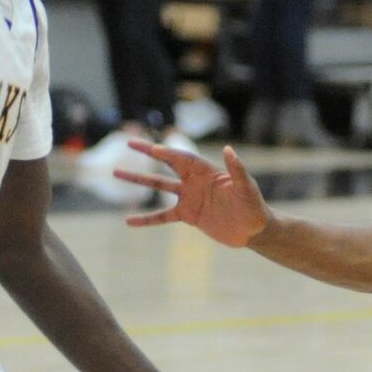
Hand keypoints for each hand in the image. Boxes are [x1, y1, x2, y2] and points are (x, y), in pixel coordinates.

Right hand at [117, 142, 271, 247]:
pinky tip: (129, 220)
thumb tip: (229, 149)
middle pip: (167, 163)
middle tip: (129, 142)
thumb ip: (237, 169)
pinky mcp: (188, 216)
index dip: (169, 153)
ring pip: (159, 186)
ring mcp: (190, 198)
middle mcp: (195, 182)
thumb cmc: (254, 206)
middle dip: (149, 152)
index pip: (184, 159)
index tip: (152, 149)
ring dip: (139, 179)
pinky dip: (147, 219)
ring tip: (117, 172)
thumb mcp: (246, 187)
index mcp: (208, 172)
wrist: (254, 230)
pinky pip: (163, 216)